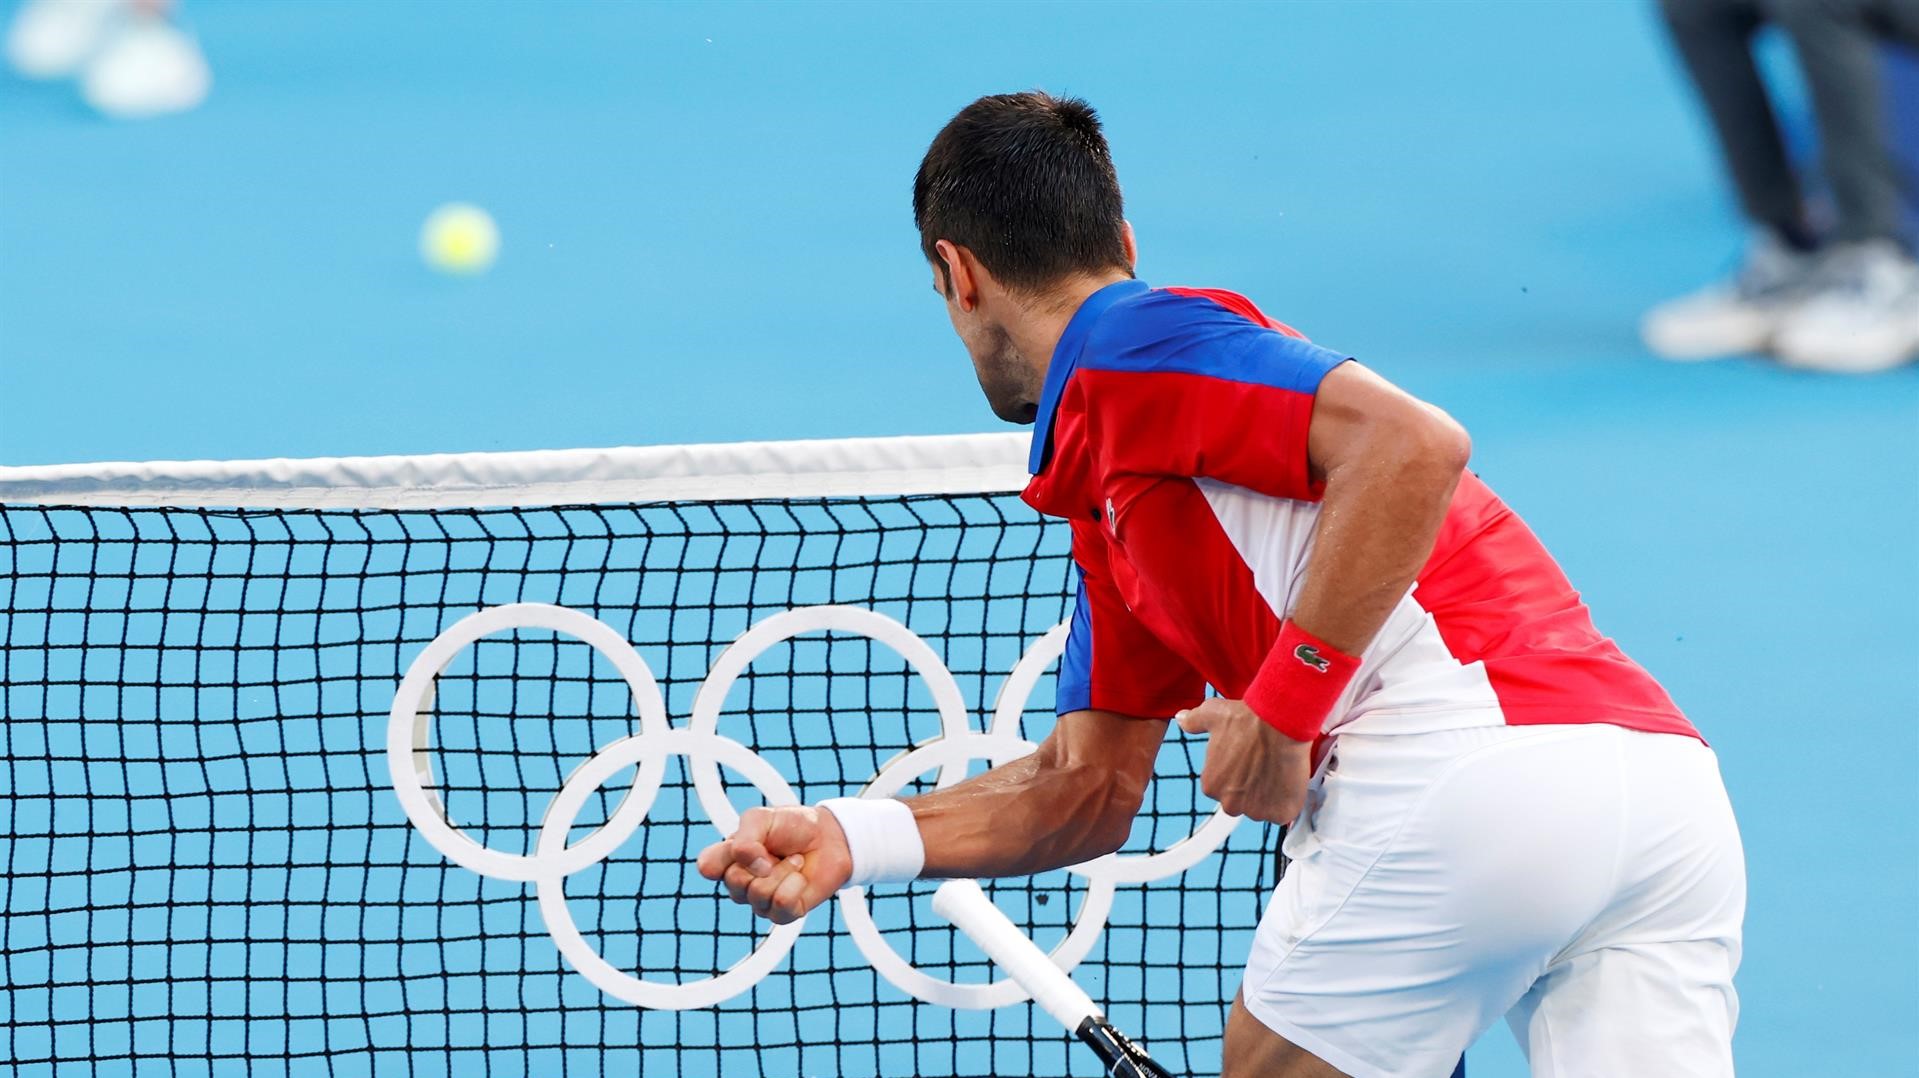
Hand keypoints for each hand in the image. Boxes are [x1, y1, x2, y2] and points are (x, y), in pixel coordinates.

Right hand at [696, 804, 853, 924]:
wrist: (830, 838)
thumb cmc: (794, 827)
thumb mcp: (762, 818)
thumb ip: (745, 838)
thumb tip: (749, 864)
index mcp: (729, 859)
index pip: (708, 866)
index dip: (724, 857)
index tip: (743, 844)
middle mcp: (740, 883)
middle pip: (735, 882)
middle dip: (762, 860)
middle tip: (776, 851)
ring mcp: (760, 901)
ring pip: (759, 893)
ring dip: (783, 871)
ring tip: (793, 860)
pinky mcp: (783, 914)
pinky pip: (782, 904)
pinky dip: (795, 884)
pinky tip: (799, 877)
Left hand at [1175, 698, 1312, 824]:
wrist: (1279, 722)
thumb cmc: (1247, 718)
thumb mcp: (1212, 714)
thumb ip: (1193, 721)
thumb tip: (1182, 718)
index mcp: (1211, 785)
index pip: (1223, 787)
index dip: (1238, 773)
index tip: (1247, 759)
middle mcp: (1230, 803)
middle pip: (1242, 801)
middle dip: (1252, 787)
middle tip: (1263, 764)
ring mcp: (1256, 811)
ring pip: (1264, 807)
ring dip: (1270, 794)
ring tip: (1276, 769)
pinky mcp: (1280, 813)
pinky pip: (1284, 812)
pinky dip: (1288, 799)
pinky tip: (1288, 779)